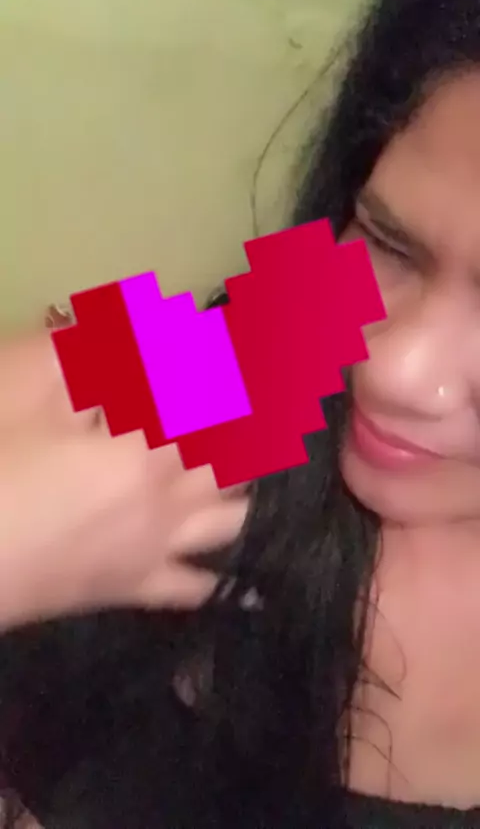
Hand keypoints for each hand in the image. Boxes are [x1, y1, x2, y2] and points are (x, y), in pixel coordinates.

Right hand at [0, 329, 249, 628]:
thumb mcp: (24, 386)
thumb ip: (86, 349)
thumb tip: (140, 319)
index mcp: (146, 445)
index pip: (209, 402)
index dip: (238, 374)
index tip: (269, 352)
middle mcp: (169, 499)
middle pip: (237, 462)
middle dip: (262, 431)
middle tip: (285, 405)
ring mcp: (156, 549)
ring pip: (233, 522)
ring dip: (256, 492)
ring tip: (273, 469)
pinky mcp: (133, 589)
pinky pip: (195, 589)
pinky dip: (227, 581)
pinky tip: (256, 583)